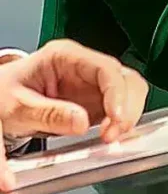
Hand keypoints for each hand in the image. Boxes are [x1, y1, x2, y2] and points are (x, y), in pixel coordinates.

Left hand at [0, 40, 148, 190]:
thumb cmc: (2, 95)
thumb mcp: (16, 107)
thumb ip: (48, 114)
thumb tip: (81, 122)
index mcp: (64, 56)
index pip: (105, 68)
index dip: (117, 93)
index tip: (115, 118)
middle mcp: (84, 66)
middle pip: (124, 78)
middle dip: (126, 107)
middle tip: (113, 133)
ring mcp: (92, 83)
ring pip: (129, 91)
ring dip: (128, 114)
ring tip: (112, 136)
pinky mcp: (94, 101)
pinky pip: (120, 107)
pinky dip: (122, 121)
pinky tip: (111, 133)